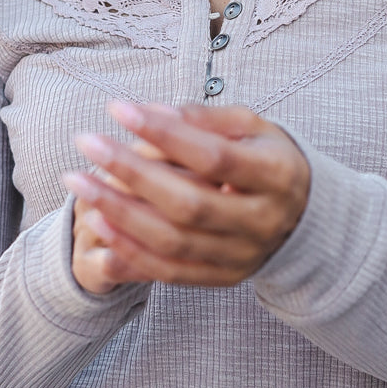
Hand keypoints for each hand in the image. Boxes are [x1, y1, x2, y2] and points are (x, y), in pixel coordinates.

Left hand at [63, 101, 309, 289]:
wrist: (305, 217)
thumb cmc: (267, 159)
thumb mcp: (253, 128)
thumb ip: (208, 118)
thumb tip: (155, 111)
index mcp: (277, 174)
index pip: (213, 156)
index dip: (164, 134)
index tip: (119, 109)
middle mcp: (262, 220)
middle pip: (188, 203)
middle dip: (130, 173)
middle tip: (87, 144)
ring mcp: (243, 255)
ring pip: (174, 242)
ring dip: (119, 214)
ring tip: (81, 185)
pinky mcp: (223, 278)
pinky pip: (170, 272)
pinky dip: (129, 252)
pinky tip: (98, 224)